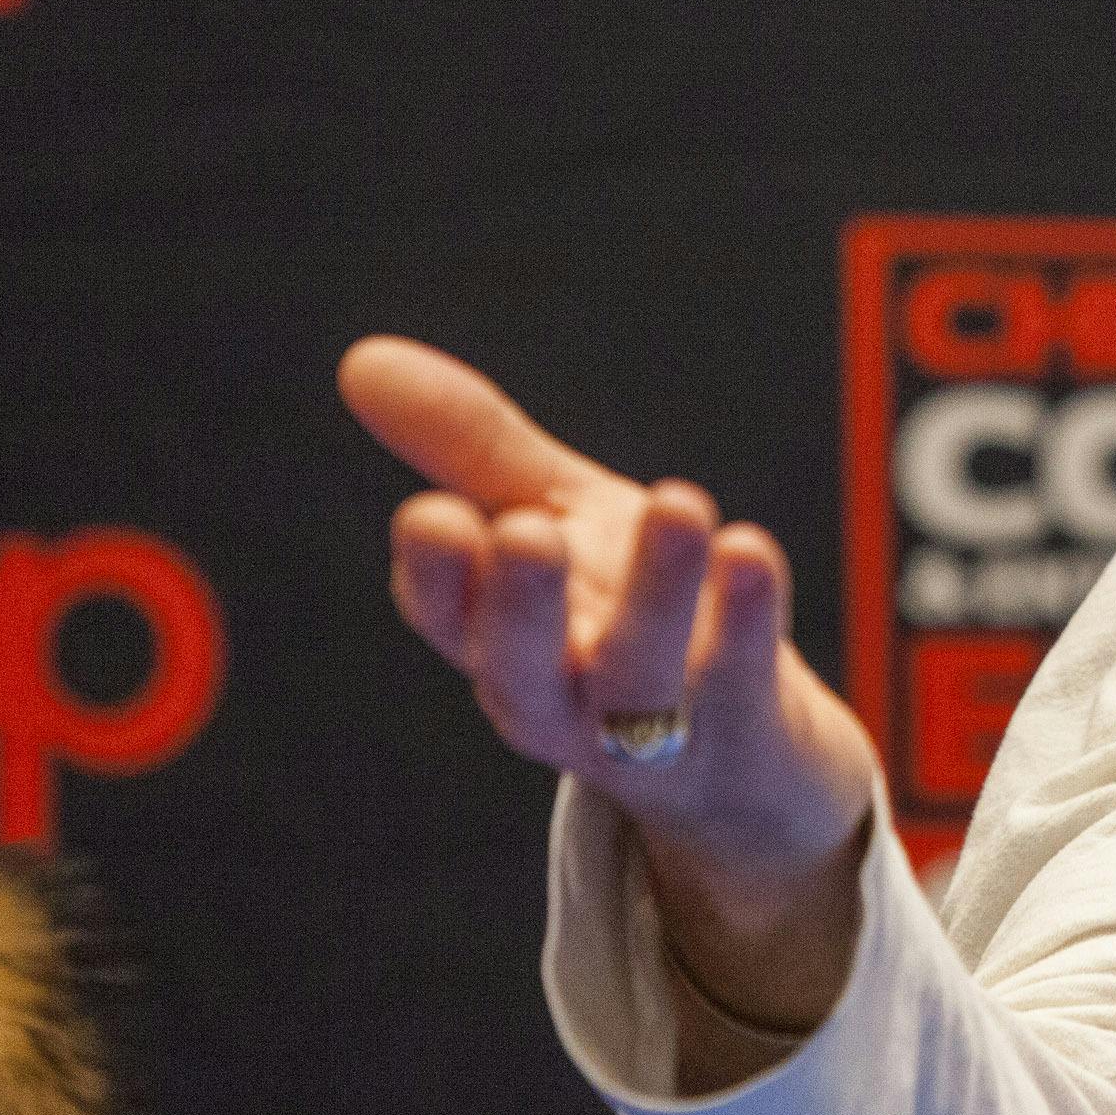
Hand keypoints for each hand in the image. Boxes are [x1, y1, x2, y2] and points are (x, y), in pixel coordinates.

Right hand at [339, 336, 878, 1047]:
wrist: (754, 758)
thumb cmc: (635, 615)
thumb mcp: (556, 518)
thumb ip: (470, 448)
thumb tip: (361, 356)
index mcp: (500, 642)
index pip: (447, 617)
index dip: (436, 576)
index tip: (431, 517)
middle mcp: (565, 697)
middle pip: (523, 667)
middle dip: (521, 604)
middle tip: (524, 534)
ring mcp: (656, 727)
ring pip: (642, 674)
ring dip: (657, 593)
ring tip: (681, 504)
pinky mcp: (746, 730)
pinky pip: (743, 677)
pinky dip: (748, 619)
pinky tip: (752, 550)